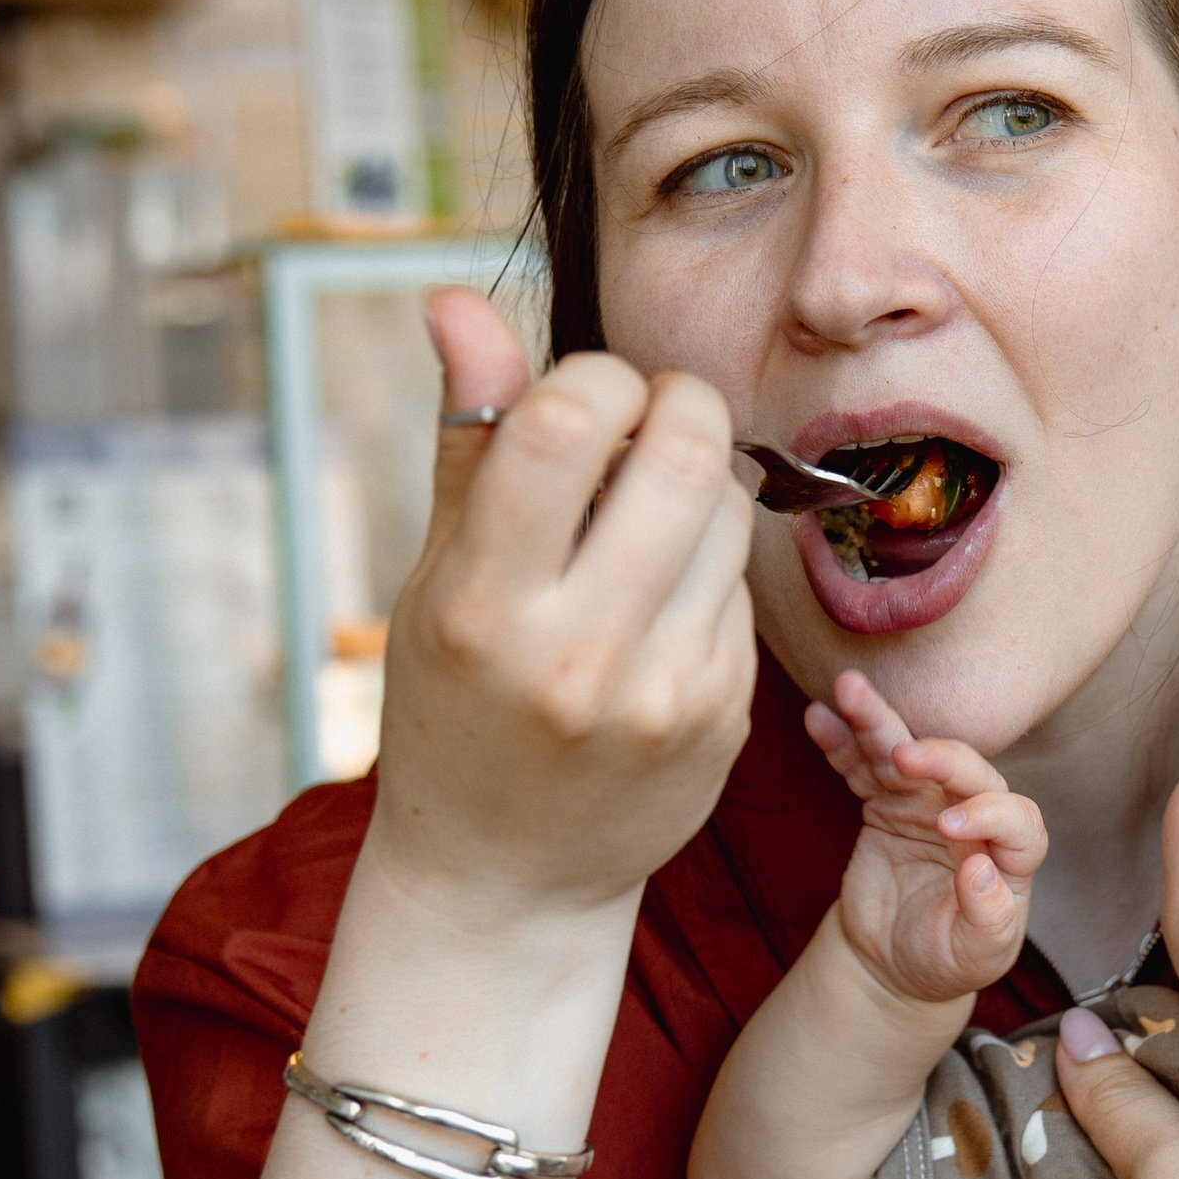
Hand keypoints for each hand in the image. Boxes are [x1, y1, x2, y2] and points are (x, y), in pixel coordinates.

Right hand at [369, 291, 758, 936]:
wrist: (504, 878)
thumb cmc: (455, 704)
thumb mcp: (436, 577)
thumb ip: (468, 438)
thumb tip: (455, 300)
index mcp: (484, 603)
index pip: (567, 422)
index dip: (594, 379)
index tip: (585, 402)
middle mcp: (576, 651)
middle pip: (682, 454)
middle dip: (677, 405)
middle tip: (648, 424)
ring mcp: (662, 692)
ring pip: (728, 512)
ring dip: (700, 483)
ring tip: (643, 521)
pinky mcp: (722, 718)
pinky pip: (743, 587)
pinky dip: (710, 566)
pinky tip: (661, 603)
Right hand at [811, 669, 1047, 1007]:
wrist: (893, 964)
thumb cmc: (947, 960)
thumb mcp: (975, 957)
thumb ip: (989, 919)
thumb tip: (981, 870)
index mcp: (1010, 855)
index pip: (1017, 820)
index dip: (988, 815)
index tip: (948, 827)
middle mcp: (973, 817)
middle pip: (968, 771)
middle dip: (938, 756)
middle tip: (906, 756)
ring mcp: (926, 804)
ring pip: (907, 754)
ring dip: (879, 721)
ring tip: (849, 690)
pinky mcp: (885, 804)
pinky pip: (862, 767)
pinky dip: (841, 742)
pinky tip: (818, 717)